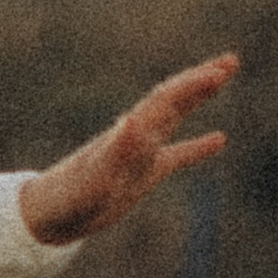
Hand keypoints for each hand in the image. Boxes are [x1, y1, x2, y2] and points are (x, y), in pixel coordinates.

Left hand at [19, 53, 237, 248]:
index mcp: (128, 135)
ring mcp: (139, 154)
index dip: (191, 86)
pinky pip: (177, 156)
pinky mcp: (141, 174)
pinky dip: (198, 146)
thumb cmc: (67, 198)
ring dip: (198, 98)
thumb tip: (132, 120)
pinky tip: (219, 139)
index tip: (218, 72)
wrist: (46, 216)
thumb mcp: (94, 179)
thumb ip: (115, 152)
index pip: (164, 101)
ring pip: (175, 117)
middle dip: (200, 80)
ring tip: (221, 77)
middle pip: (172, 100)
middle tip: (231, 61)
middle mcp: (135, 137)